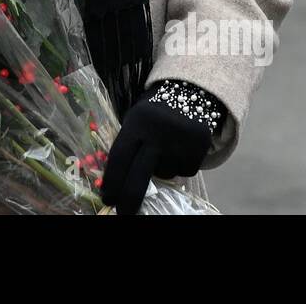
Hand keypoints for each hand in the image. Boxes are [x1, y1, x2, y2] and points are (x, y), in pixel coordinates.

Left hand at [100, 97, 212, 214]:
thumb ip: (129, 145)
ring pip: (164, 173)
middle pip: (140, 175)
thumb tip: (116, 182)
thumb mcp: (136, 120)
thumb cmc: (153, 113)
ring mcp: (179, 142)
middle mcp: (157, 133)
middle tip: (124, 213)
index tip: (107, 198)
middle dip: (130, 198)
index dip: (112, 181)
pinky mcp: (198, 148)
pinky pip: (184, 171)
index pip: (119, 157)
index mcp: (137, 122)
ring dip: (160, 170)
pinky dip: (179, 166)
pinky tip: (179, 149)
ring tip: (163, 150)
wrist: (190, 93)